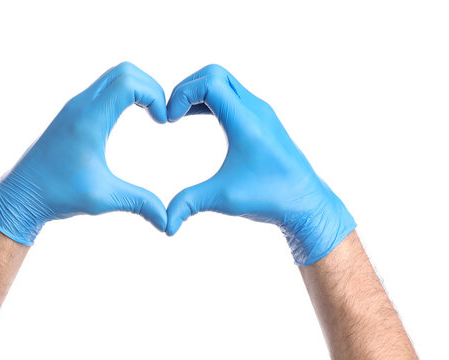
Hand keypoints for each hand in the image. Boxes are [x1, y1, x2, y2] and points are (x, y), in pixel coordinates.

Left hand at [0, 62, 167, 244]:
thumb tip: (167, 221)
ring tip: (151, 115)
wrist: (21, 195)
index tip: (163, 122)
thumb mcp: (104, 199)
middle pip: (124, 71)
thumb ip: (139, 204)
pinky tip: (132, 117)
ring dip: (137, 88)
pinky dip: (124, 94)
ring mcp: (75, 107)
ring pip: (113, 77)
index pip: (128, 84)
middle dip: (150, 87)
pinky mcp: (73, 113)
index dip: (154, 96)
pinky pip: (103, 89)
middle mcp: (81, 106)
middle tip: (161, 114)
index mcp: (89, 120)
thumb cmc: (58, 195)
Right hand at [165, 65, 355, 264]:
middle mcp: (255, 109)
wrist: (305, 203)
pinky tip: (195, 118)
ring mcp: (259, 111)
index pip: (210, 83)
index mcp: (246, 122)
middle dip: (186, 88)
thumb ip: (189, 204)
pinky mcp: (260, 118)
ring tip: (179, 116)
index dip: (182, 94)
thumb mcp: (224, 199)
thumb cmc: (270, 198)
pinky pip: (230, 94)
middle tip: (171, 114)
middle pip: (215, 73)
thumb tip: (165, 224)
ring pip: (223, 81)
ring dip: (198, 92)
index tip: (170, 120)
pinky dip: (209, 99)